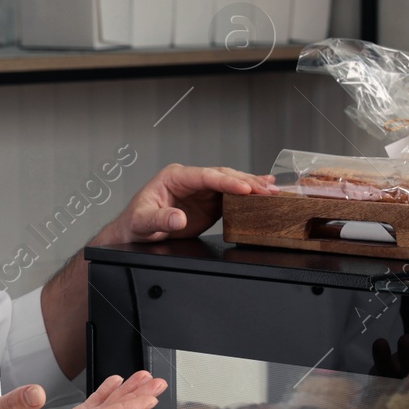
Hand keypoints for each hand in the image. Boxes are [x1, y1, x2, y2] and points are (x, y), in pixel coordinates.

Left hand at [98, 164, 273, 243]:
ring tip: (273, 190)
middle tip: (268, 190)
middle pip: (223, 176)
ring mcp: (201, 190)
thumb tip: (177, 218)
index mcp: (175, 176)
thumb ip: (160, 219)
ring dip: (251, 186)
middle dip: (246, 182)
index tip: (244, 187)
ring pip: (230, 182)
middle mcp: (190, 179)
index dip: (226, 181)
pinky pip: (230, 195)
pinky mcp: (208, 202)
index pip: (205, 175)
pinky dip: (248, 194)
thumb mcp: (143, 222)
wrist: (135, 232)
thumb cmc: (135, 223)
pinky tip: (264, 190)